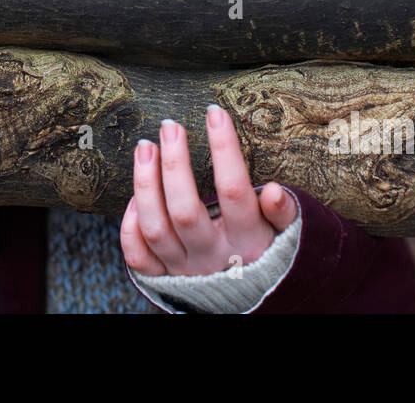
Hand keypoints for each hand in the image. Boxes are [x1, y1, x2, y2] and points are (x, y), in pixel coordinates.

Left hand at [120, 104, 297, 276]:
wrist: (252, 300)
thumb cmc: (266, 253)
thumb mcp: (285, 235)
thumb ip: (283, 214)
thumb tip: (276, 190)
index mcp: (247, 241)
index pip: (233, 190)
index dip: (223, 148)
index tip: (215, 114)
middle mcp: (212, 256)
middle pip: (184, 210)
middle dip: (174, 163)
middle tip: (170, 126)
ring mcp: (184, 269)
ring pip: (154, 228)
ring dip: (144, 184)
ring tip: (146, 147)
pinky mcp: (163, 278)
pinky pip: (137, 256)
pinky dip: (129, 226)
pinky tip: (135, 195)